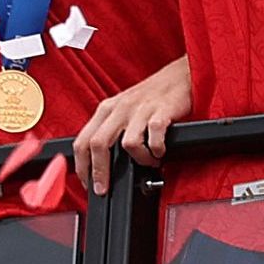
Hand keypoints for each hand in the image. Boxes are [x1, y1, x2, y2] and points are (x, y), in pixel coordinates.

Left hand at [72, 65, 195, 177]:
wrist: (182, 74)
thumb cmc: (154, 95)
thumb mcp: (124, 109)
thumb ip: (111, 130)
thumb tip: (100, 162)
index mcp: (106, 109)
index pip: (81, 141)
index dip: (82, 167)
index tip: (88, 184)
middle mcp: (119, 108)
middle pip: (97, 144)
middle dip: (99, 172)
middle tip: (104, 189)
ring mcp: (140, 109)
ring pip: (126, 143)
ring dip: (138, 160)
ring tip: (148, 162)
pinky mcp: (162, 110)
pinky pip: (154, 136)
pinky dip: (156, 149)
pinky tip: (160, 151)